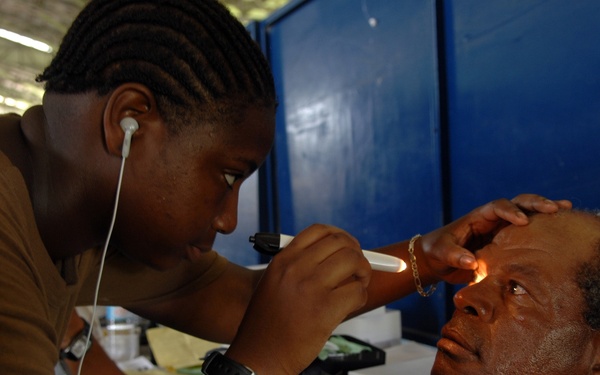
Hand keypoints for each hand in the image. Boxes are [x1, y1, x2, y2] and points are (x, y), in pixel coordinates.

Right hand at [225, 224, 371, 373]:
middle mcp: (296, 268)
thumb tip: (336, 257)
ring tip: (358, 285)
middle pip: (341, 243)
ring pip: (354, 261)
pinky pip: (357, 291)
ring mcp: (311, 287)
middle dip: (357, 254)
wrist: (259, 356)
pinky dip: (361, 296)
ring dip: (363, 272)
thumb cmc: (268, 324)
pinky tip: (351, 304)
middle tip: (358, 268)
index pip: (319, 230)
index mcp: (283, 259)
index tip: (348, 246)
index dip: (340, 236)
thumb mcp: (273, 283)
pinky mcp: (324, 310)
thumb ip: (299, 267)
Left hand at [419, 194, 570, 284]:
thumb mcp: (441, 254)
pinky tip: (561, 226)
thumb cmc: (436, 252)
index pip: (496, 207)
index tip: (522, 221)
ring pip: (525, 214)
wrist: (437, 260)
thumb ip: (455, 256)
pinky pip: (527, 232)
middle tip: (555, 208)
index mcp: (477, 217)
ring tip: (566, 209)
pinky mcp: (507, 242)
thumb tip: (472, 262)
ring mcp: (501, 230)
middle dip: (534, 203)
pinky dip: (542, 227)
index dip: (510, 212)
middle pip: (516, 204)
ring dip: (544, 210)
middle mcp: (492, 220)